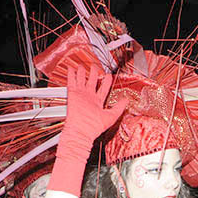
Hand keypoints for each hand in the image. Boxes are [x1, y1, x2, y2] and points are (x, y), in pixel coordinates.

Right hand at [48, 65, 128, 196]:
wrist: (82, 131)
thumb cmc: (94, 127)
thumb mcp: (111, 116)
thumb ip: (119, 108)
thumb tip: (127, 100)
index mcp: (98, 102)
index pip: (103, 88)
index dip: (106, 81)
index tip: (108, 75)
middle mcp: (89, 98)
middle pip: (92, 82)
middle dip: (93, 74)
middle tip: (94, 67)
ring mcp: (81, 95)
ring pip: (82, 80)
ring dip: (82, 73)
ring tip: (82, 66)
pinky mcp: (73, 95)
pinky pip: (72, 82)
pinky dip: (71, 74)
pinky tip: (71, 68)